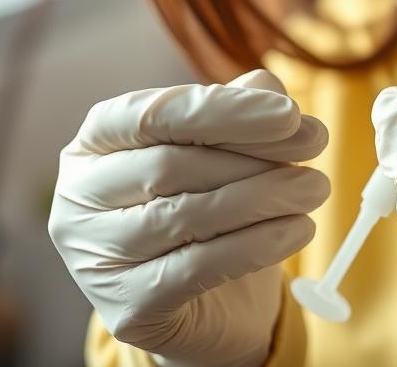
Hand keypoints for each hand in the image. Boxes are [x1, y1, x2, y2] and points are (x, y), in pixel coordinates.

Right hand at [48, 69, 329, 366]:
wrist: (214, 300)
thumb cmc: (212, 202)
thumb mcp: (229, 148)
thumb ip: (242, 109)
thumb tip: (268, 88)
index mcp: (97, 140)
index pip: (154, 114)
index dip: (225, 110)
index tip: (291, 113)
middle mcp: (79, 196)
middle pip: (170, 164)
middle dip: (254, 154)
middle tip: (317, 148)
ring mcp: (94, 258)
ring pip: (186, 215)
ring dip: (265, 195)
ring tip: (315, 187)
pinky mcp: (128, 308)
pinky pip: (198, 268)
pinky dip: (258, 244)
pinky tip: (299, 229)